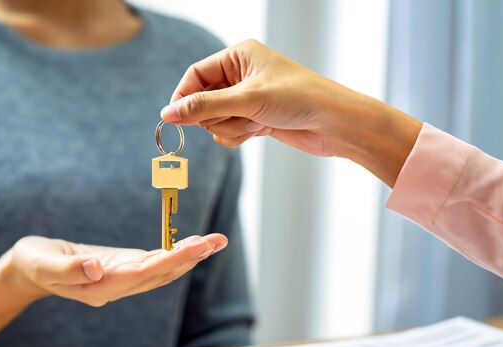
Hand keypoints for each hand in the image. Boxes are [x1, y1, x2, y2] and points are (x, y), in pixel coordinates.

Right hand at [0, 234, 226, 306]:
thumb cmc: (34, 264)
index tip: (197, 247)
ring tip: (213, 241)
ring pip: (161, 269)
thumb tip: (96, 269)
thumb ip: (67, 269)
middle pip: (161, 273)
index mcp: (100, 287)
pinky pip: (153, 262)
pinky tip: (191, 245)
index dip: (172, 260)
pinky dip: (174, 253)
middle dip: (191, 257)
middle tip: (218, 241)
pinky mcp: (123, 267)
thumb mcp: (42, 264)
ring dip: (188, 256)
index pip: (144, 274)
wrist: (31, 268)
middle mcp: (117, 286)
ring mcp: (122, 278)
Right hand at [160, 39, 421, 186]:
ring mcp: (247, 98)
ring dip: (232, 127)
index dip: (184, 97)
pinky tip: (260, 131)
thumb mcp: (247, 100)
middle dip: (217, 115)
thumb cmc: (299, 98)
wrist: (334, 124)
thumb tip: (168, 113)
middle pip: (203, 100)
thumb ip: (204, 107)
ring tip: (257, 123)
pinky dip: (239, 135)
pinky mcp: (255, 118)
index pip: (196, 74)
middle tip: (238, 116)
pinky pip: (229, 131)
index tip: (174, 118)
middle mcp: (241, 74)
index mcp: (239, 56)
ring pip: (216, 119)